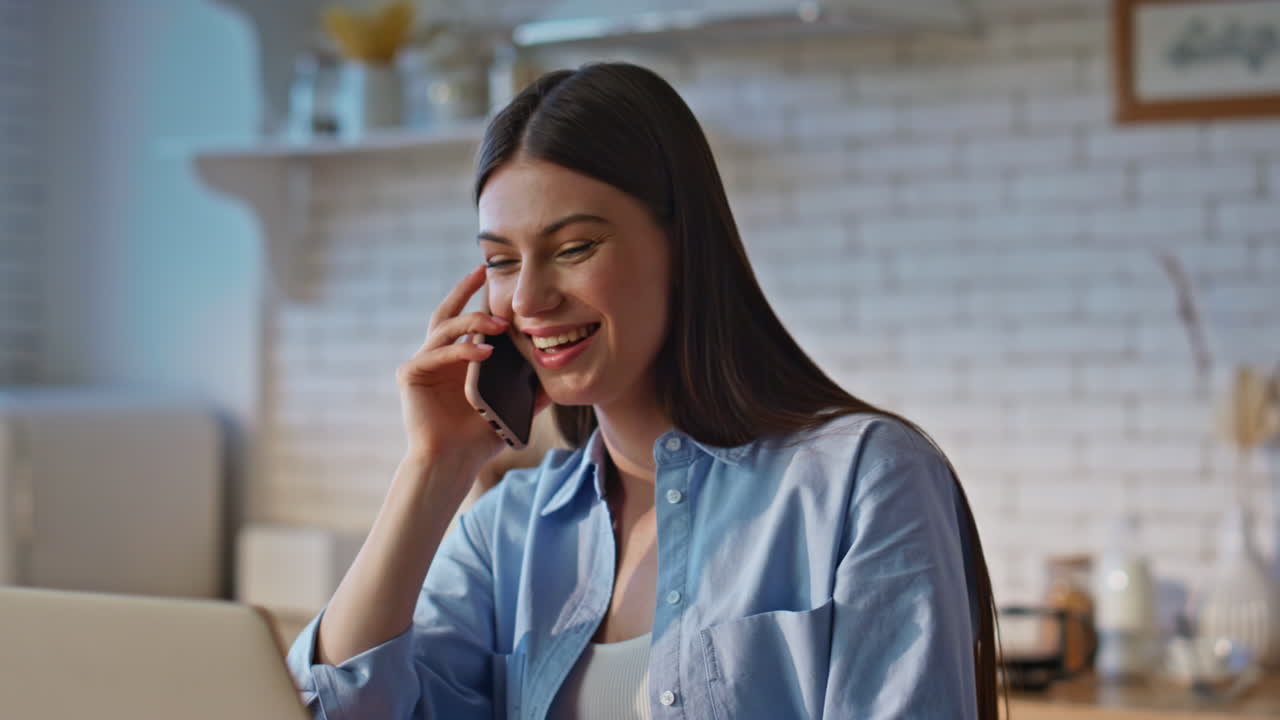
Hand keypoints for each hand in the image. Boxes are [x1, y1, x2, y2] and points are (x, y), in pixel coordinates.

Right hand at [395, 265, 549, 467]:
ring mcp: (422, 363)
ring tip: (498, 323)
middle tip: (483, 272)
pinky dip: (462, 351)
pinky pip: (438, 354)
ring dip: (472, 322)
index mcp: (457, 361)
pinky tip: (484, 352)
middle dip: (464, 290)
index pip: (467, 322)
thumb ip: (529, 391)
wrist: (452, 463)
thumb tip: (558, 380)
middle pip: (448, 313)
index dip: (480, 300)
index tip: (498, 280)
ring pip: (444, 329)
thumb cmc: (478, 438)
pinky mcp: (410, 375)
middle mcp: (437, 356)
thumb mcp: (510, 408)